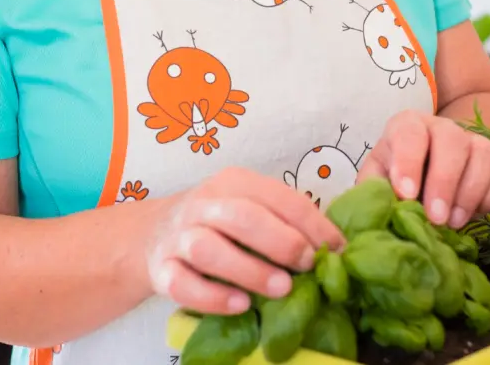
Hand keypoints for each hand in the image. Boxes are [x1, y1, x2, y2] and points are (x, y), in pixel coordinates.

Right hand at [145, 168, 344, 315]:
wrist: (153, 234)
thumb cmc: (219, 224)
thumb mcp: (249, 207)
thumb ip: (285, 220)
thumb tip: (335, 248)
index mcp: (233, 183)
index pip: (277, 196)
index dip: (312, 224)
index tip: (336, 249)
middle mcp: (203, 205)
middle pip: (242, 217)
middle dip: (282, 243)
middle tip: (307, 266)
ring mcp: (178, 237)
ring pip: (208, 249)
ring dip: (249, 270)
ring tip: (281, 289)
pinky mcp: (161, 270)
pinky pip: (182, 284)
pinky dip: (212, 297)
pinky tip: (240, 305)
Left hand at [357, 110, 489, 228]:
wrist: (419, 181)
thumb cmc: (393, 179)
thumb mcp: (375, 181)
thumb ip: (373, 190)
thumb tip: (375, 210)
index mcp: (407, 125)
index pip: (409, 133)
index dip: (408, 162)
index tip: (406, 195)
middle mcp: (442, 127)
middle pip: (452, 141)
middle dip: (444, 182)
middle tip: (436, 218)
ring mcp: (472, 142)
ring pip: (483, 154)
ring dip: (470, 192)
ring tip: (452, 223)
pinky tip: (472, 215)